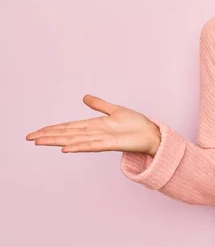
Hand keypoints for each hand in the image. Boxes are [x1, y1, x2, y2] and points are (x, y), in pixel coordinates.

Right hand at [25, 94, 161, 155]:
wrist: (151, 133)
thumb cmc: (136, 124)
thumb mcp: (115, 110)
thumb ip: (99, 105)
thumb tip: (85, 97)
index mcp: (94, 125)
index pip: (69, 127)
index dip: (53, 129)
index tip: (37, 132)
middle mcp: (94, 133)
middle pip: (67, 134)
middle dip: (49, 135)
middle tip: (30, 138)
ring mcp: (101, 139)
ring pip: (74, 140)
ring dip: (57, 141)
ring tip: (40, 142)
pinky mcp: (110, 143)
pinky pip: (91, 145)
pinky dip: (78, 146)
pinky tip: (65, 149)